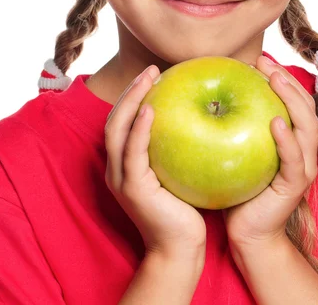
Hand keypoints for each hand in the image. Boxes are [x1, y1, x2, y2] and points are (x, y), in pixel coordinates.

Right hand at [104, 65, 206, 259]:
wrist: (181, 249)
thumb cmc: (186, 210)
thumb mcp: (179, 172)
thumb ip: (177, 148)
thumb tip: (203, 115)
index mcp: (125, 164)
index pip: (123, 122)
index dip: (133, 96)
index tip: (153, 75)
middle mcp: (116, 168)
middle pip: (115, 119)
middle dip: (130, 91)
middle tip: (151, 69)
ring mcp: (121, 178)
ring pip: (117, 129)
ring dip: (132, 100)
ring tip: (148, 78)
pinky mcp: (133, 188)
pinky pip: (133, 151)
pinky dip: (139, 128)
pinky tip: (152, 109)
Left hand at [222, 55, 317, 247]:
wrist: (247, 231)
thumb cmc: (237, 188)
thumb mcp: (234, 151)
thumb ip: (230, 126)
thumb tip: (205, 95)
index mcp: (291, 139)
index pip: (293, 101)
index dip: (281, 77)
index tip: (259, 59)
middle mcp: (303, 150)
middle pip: (306, 106)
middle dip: (288, 80)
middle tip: (265, 62)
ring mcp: (303, 168)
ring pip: (308, 127)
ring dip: (292, 100)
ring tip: (274, 80)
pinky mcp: (295, 186)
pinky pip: (294, 159)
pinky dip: (287, 139)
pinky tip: (275, 123)